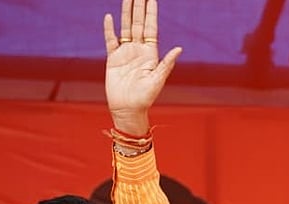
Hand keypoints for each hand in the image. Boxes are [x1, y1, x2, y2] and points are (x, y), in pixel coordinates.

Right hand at [103, 0, 181, 135]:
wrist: (128, 109)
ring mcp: (125, 53)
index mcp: (150, 53)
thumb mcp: (158, 80)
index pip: (151, 28)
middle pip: (138, 23)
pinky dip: (109, 29)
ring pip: (125, 27)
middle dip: (138, 7)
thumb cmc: (145, 98)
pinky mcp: (113, 59)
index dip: (151, 13)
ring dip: (126, 13)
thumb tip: (179, 48)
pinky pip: (111, 41)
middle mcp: (138, 50)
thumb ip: (166, 64)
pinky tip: (109, 17)